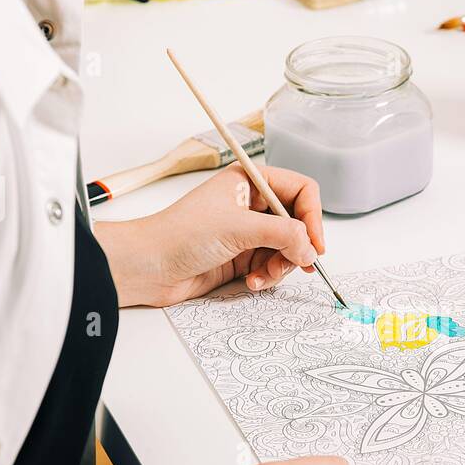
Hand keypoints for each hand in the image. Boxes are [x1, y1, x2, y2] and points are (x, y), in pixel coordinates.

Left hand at [94, 165, 325, 306]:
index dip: (312, 216)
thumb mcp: (238, 228)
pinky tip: (251, 282)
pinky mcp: (241, 257)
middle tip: (296, 265)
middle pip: (297, 223)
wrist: (148, 267)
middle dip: (297, 247)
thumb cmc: (179, 235)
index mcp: (250, 181)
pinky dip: (267, 277)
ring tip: (262, 276)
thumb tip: (310, 249)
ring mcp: (247, 232)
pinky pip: (271, 267)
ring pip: (287, 249)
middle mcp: (251, 205)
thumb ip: (282, 234)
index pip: (300, 191)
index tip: (315, 243)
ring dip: (280, 267)